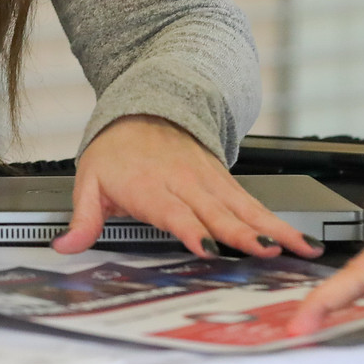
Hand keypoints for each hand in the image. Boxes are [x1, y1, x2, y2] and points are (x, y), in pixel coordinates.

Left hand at [53, 115, 321, 259]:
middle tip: (267, 252)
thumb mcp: (89, 179)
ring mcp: (210, 181)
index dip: (192, 229)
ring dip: (272, 228)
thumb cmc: (117, 150)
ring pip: (245, 208)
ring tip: (297, 248)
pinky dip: (278, 222)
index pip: (175, 211)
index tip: (209, 246)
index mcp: (151, 185)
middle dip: (243, 233)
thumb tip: (64, 246)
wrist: (144, 110)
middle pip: (218, 211)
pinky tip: (299, 240)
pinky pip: (254, 205)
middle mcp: (185, 183)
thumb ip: (83, 217)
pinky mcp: (226, 182)